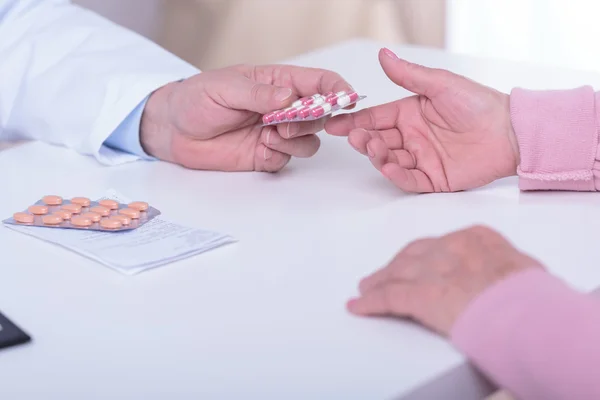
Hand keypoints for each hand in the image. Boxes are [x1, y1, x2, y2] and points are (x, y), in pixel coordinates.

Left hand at [140, 64, 352, 171]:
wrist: (173, 130)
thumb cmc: (196, 99)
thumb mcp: (224, 87)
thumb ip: (258, 94)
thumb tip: (290, 97)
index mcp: (276, 82)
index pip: (318, 81)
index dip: (337, 89)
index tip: (345, 100)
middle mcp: (282, 108)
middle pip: (320, 114)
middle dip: (313, 119)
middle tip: (287, 122)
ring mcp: (275, 132)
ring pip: (309, 140)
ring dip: (297, 139)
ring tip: (269, 135)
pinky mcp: (266, 155)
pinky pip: (288, 159)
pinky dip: (280, 154)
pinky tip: (260, 147)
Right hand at [326, 48, 518, 191]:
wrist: (510, 132)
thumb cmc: (479, 104)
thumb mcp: (440, 85)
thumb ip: (409, 74)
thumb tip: (383, 56)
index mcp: (410, 114)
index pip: (376, 118)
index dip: (354, 121)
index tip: (335, 123)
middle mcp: (412, 137)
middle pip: (378, 140)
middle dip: (363, 140)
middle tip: (356, 137)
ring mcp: (422, 158)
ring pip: (389, 160)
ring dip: (377, 155)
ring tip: (372, 147)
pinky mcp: (433, 178)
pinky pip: (409, 179)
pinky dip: (396, 175)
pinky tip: (388, 166)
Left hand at [347, 225, 542, 335]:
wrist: (525, 309)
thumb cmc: (531, 294)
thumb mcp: (522, 269)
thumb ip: (503, 267)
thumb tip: (506, 277)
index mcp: (474, 238)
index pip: (440, 245)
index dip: (423, 255)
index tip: (416, 261)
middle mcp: (448, 249)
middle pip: (412, 255)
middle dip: (396, 265)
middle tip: (383, 273)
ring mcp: (431, 270)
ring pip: (396, 273)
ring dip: (379, 281)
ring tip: (366, 287)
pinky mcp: (418, 295)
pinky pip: (387, 298)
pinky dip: (370, 303)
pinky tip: (358, 306)